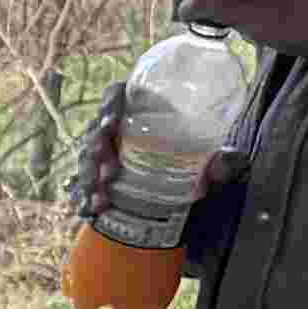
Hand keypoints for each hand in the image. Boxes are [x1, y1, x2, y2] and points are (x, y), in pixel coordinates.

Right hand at [65, 81, 243, 235]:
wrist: (182, 189)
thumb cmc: (193, 158)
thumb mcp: (211, 157)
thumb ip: (223, 160)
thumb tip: (226, 163)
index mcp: (140, 110)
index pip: (116, 95)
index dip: (109, 104)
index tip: (111, 122)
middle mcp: (116, 129)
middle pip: (94, 130)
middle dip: (94, 148)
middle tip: (105, 165)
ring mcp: (103, 154)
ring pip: (85, 160)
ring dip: (87, 177)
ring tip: (99, 196)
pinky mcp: (97, 179)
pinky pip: (81, 186)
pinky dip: (83, 200)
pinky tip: (89, 212)